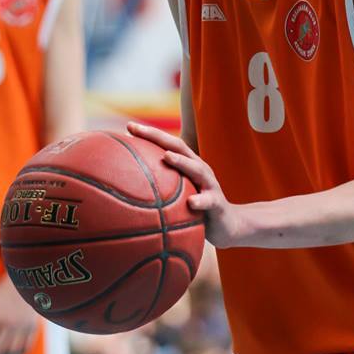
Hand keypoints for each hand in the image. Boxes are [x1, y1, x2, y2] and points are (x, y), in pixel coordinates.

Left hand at [127, 121, 245, 247]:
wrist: (227, 226)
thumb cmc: (196, 209)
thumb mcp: (178, 196)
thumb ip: (158, 189)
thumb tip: (126, 193)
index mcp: (188, 165)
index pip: (167, 145)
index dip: (149, 134)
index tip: (128, 127)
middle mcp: (199, 169)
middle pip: (179, 148)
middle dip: (158, 137)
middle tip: (138, 131)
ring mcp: (210, 185)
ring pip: (197, 169)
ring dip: (182, 162)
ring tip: (166, 156)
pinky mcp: (217, 203)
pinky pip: (209, 201)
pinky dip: (201, 201)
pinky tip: (191, 202)